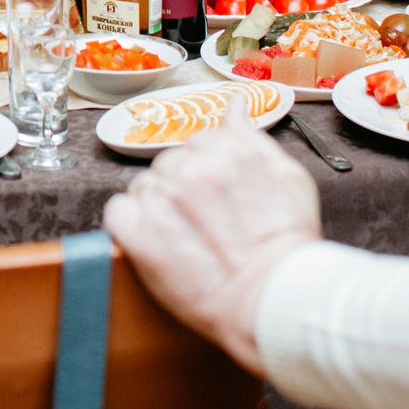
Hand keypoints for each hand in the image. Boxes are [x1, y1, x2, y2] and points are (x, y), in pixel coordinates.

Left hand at [104, 126, 322, 374]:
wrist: (274, 303)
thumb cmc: (288, 245)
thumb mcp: (290, 178)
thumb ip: (253, 136)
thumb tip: (234, 105)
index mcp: (227, 149)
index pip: (197, 143)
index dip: (208, 173)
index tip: (220, 200)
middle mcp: (191, 169)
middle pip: (168, 163)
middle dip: (183, 189)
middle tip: (207, 224)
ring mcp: (162, 201)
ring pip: (144, 186)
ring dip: (159, 207)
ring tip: (188, 238)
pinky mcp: (139, 236)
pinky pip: (118, 211)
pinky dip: (131, 225)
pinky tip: (158, 244)